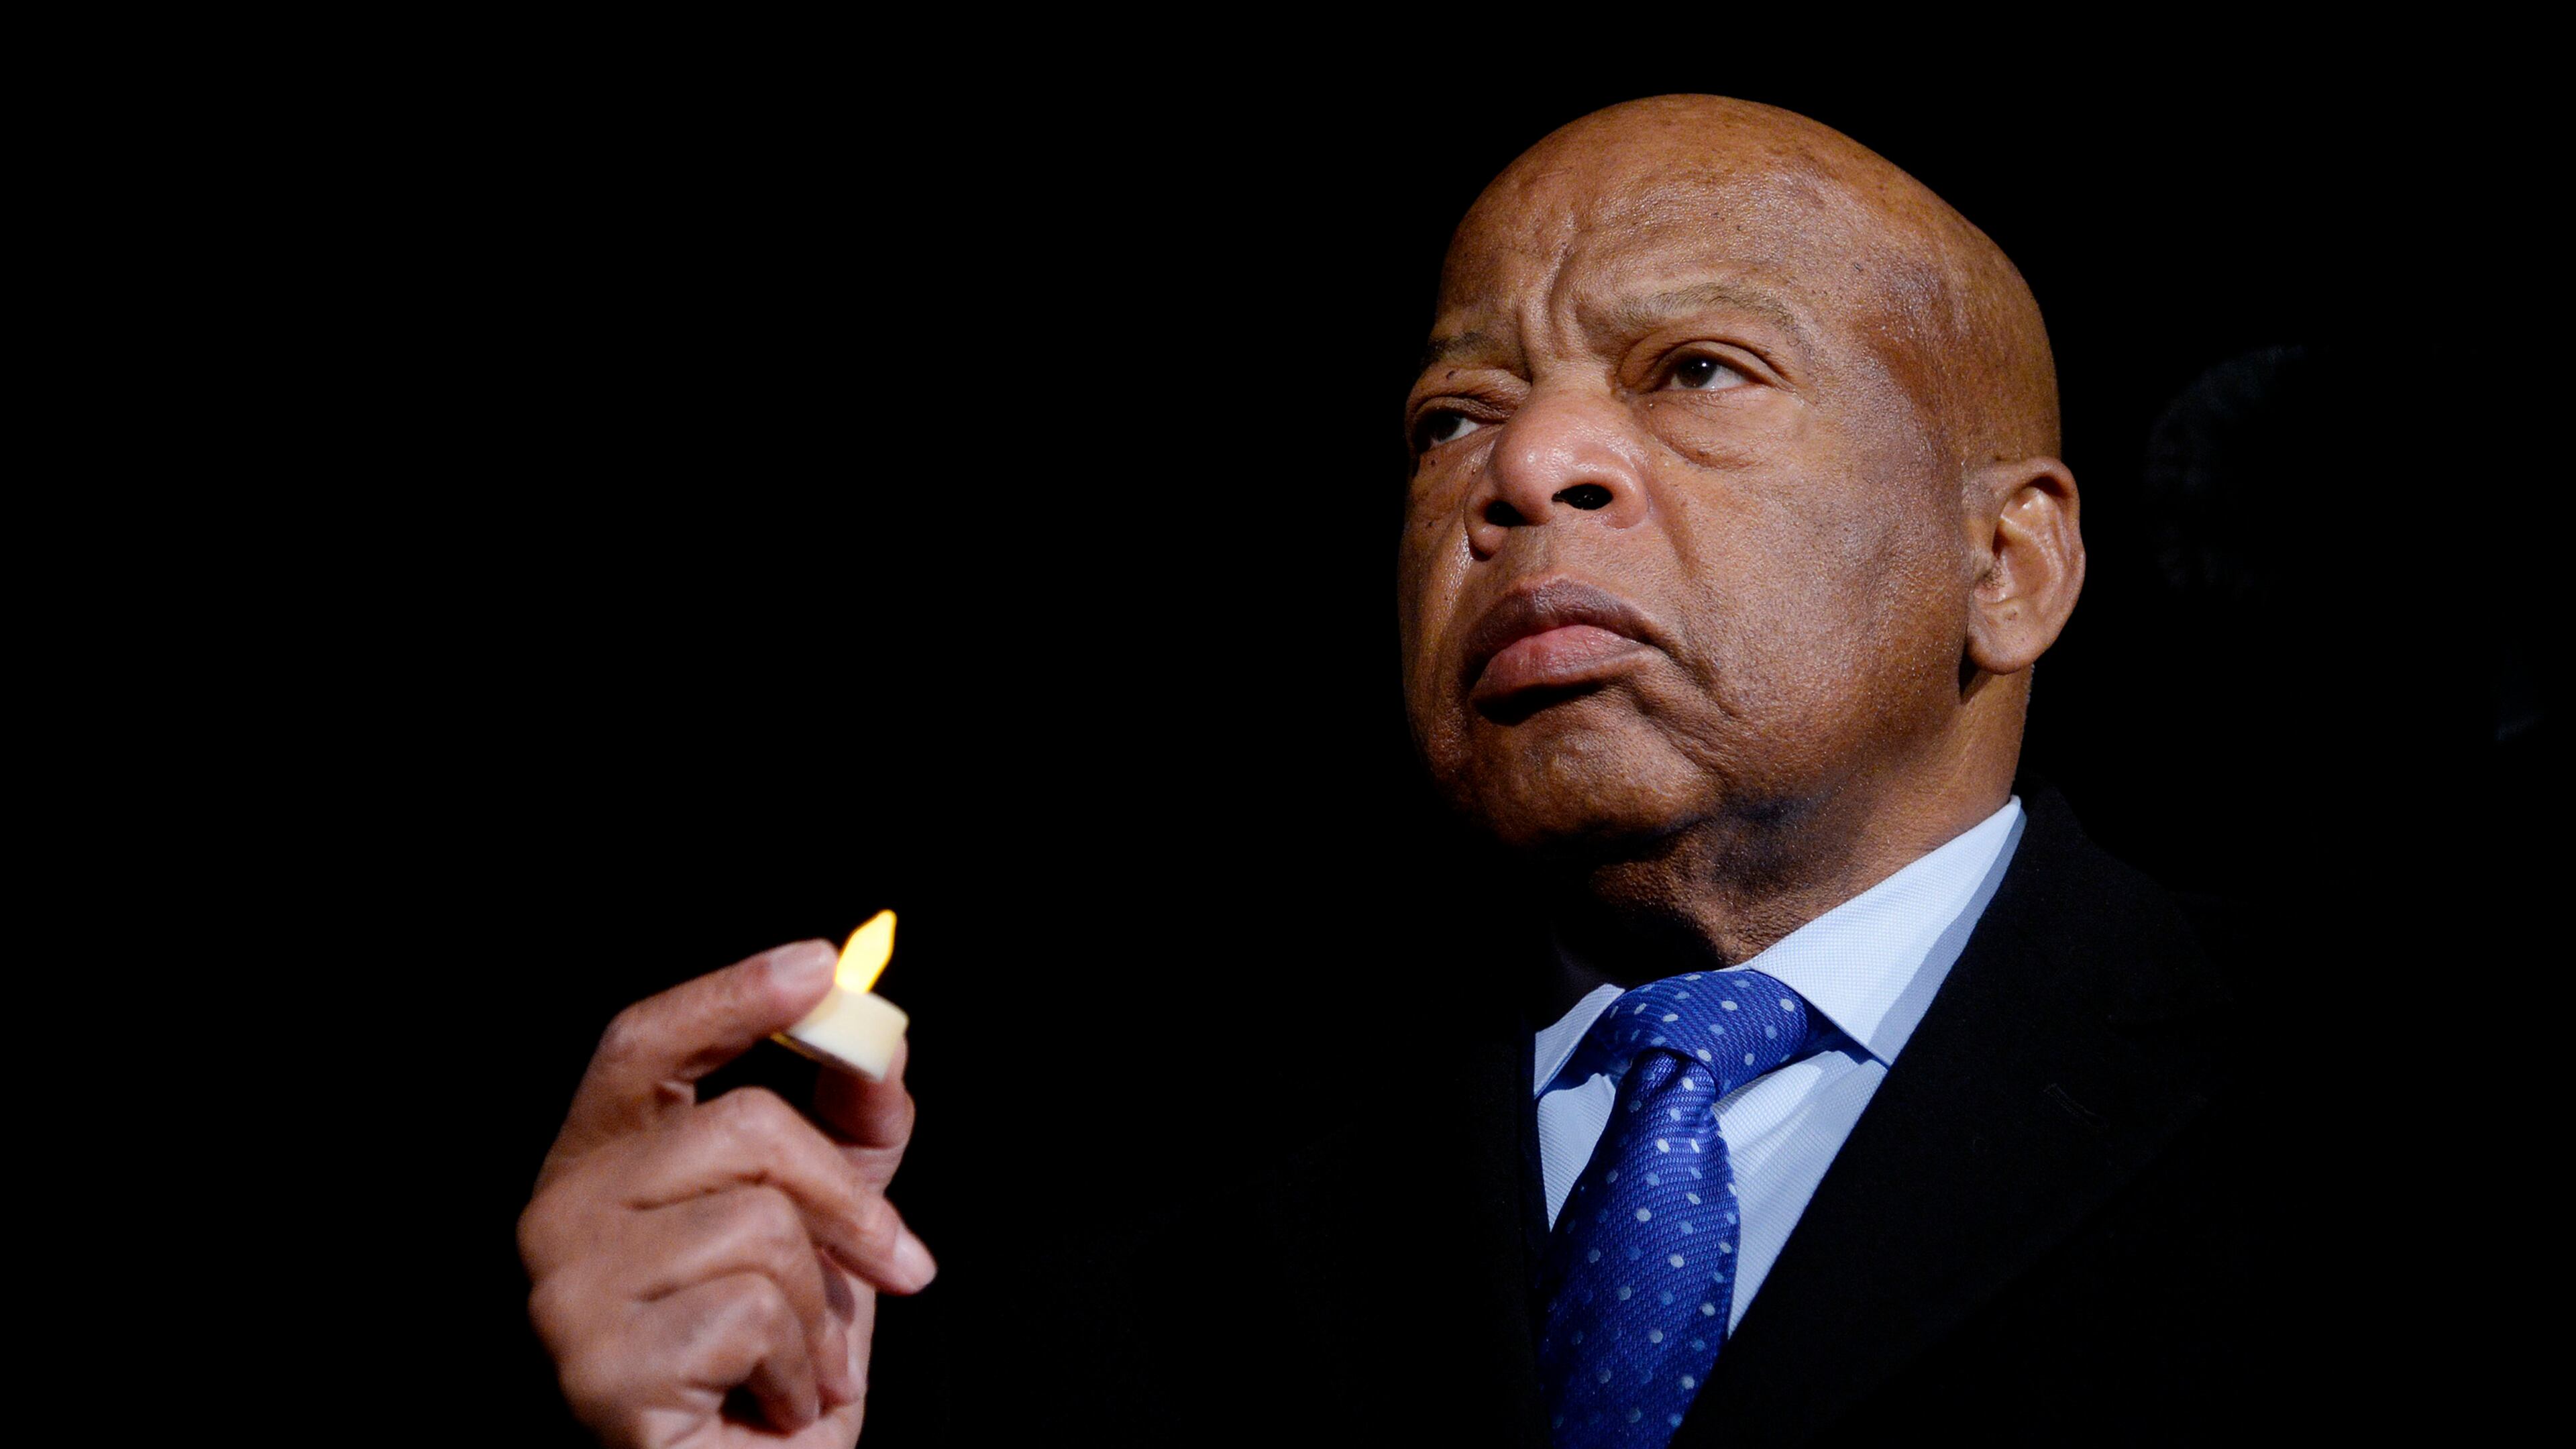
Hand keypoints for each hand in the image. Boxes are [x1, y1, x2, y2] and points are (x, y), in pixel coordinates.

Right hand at [519, 941, 934, 1446]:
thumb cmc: (775, 1362)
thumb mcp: (826, 1225)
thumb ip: (848, 1127)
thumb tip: (882, 1040)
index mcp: (602, 1166)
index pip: (644, 1045)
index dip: (729, 996)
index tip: (817, 966)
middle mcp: (557, 1217)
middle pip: (743, 1128)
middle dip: (850, 1199)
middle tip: (897, 1267)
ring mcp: (567, 1295)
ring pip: (758, 1223)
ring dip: (821, 1306)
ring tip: (800, 1360)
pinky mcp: (600, 1368)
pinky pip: (752, 1311)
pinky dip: (799, 1364)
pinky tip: (770, 1403)